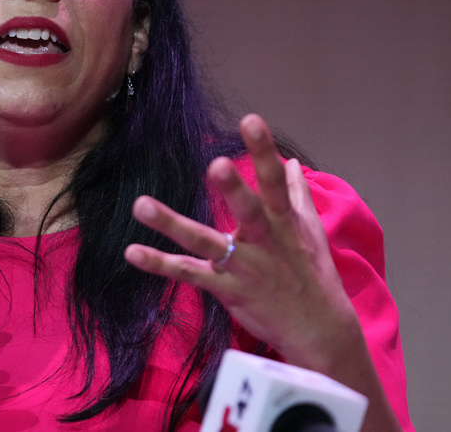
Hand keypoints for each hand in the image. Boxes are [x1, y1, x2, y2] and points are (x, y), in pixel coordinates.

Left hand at [124, 114, 358, 370]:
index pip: (273, 181)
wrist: (318, 330)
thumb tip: (291, 162)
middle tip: (216, 164)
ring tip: (141, 204)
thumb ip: (296, 194)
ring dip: (172, 223)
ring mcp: (243, 266)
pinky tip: (132, 250)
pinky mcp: (225, 289)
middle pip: (247, 209)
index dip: (264, 151)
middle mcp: (263, 240)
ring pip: (205, 242)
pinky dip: (160, 263)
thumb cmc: (312, 273)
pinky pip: (188, 273)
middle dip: (234, 188)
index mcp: (283, 220)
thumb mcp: (310, 230)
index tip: (252, 120)